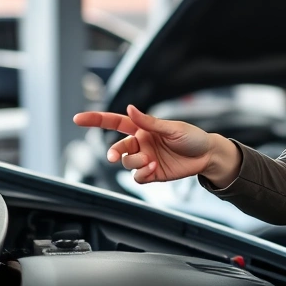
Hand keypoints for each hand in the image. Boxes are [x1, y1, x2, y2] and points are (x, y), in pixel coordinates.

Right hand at [74, 104, 230, 183]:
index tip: (78, 118)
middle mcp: (141, 143)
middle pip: (118, 147)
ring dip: (135, 162)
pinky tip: (153, 169)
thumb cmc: (192, 137)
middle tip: (115, 156)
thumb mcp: (172, 127)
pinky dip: (141, 174)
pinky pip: (137, 176)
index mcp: (143, 128)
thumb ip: (149, 122)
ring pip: (127, 163)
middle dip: (114, 152)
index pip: (114, 122)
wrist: (207, 156)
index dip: (96, 120)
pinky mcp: (152, 174)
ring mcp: (145, 159)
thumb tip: (130, 108)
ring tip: (151, 161)